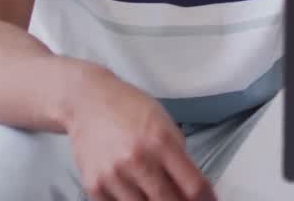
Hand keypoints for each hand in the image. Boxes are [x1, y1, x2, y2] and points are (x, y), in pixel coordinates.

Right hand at [67, 68, 214, 200]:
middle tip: (184, 200)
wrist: (87, 102)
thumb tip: (193, 186)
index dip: (206, 200)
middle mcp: (138, 160)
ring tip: (161, 197)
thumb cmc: (128, 108)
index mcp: (161, 141)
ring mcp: (114, 176)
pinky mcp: (94, 186)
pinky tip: (138, 196)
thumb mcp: (164, 122)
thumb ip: (179, 154)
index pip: (193, 185)